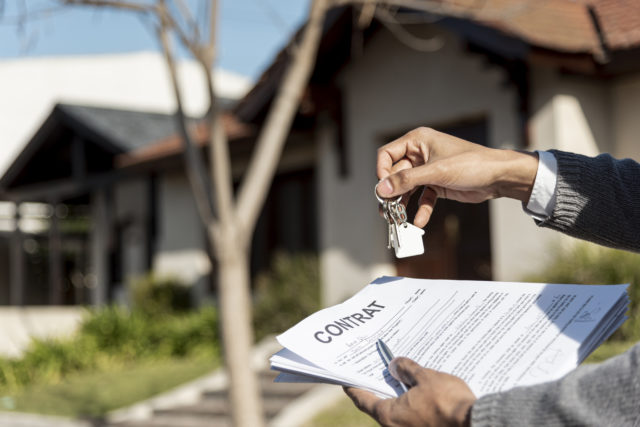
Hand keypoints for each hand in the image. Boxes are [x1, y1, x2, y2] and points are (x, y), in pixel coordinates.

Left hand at [344, 357, 475, 426]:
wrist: (476, 423)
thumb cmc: (448, 403)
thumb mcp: (426, 378)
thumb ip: (407, 370)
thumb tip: (396, 365)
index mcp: (390, 416)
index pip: (364, 400)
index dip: (354, 389)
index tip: (345, 381)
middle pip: (381, 405)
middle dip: (380, 387)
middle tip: (376, 371)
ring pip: (399, 411)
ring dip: (399, 394)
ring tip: (400, 374)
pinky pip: (413, 415)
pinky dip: (412, 402)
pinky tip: (419, 389)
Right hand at [376, 127, 537, 226]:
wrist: (499, 177)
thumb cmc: (472, 164)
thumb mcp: (437, 172)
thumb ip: (408, 180)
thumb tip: (382, 188)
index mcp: (418, 141)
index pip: (387, 154)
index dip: (383, 172)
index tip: (384, 189)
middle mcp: (420, 154)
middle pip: (395, 174)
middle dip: (391, 193)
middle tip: (386, 210)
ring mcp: (428, 170)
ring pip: (407, 188)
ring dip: (402, 203)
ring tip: (397, 219)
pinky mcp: (437, 184)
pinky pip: (422, 198)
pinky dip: (420, 209)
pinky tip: (420, 221)